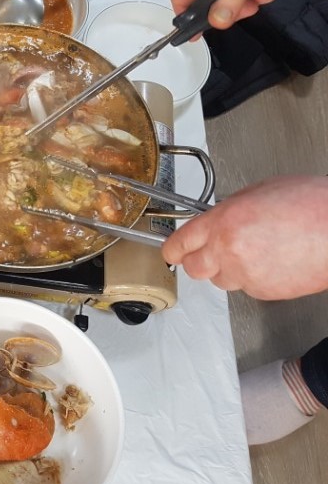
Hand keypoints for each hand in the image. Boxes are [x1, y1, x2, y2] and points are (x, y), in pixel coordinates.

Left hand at [162, 175, 327, 300]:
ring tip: (255, 252)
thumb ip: (230, 209)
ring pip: (220, 280)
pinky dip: (253, 278)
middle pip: (193, 268)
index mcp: (223, 222)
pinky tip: (272, 261)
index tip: (171, 250)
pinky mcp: (263, 292)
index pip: (180, 242)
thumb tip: (217, 219)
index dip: (173, 248)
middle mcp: (228, 250)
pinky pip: (246, 288)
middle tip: (211, 252)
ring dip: (228, 269)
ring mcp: (245, 274)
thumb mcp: (260, 191)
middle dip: (199, 261)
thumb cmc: (312, 205)